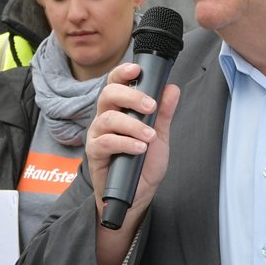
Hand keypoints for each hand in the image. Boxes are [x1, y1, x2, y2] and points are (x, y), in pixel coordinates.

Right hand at [84, 62, 181, 220]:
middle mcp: (105, 118)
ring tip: (149, 136)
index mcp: (119, 109)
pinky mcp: (94, 153)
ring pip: (108, 118)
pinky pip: (105, 142)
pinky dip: (124, 143)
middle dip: (131, 97)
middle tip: (150, 106)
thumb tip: (171, 88)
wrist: (136, 195)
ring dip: (132, 125)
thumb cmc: (143, 164)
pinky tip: (139, 148)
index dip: (122, 73)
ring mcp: (98, 135)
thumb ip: (163, 113)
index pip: (115, 84)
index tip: (137, 69)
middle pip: (108, 94)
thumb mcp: (159, 136)